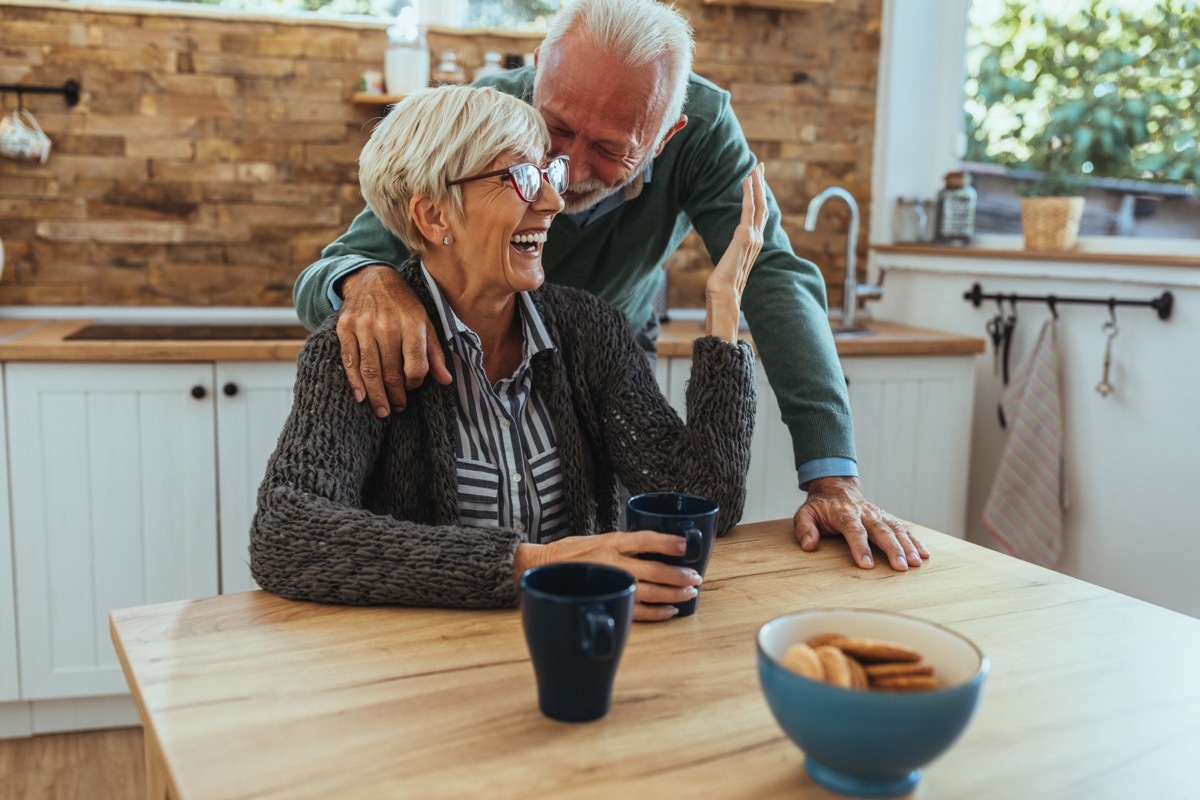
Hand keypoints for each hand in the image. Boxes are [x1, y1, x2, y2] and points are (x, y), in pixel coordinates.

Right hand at [336, 265, 451, 415]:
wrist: (372, 278)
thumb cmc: (403, 304)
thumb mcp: (425, 322)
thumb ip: (434, 352)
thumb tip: (446, 380)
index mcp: (411, 323)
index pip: (416, 364)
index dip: (415, 382)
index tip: (413, 387)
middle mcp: (387, 325)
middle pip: (391, 371)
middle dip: (396, 395)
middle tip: (398, 408)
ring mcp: (363, 326)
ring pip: (370, 370)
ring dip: (376, 395)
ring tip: (382, 410)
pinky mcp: (345, 327)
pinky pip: (350, 361)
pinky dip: (355, 382)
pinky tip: (361, 397)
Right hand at [513, 531, 702, 621]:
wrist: (536, 569)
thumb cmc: (567, 554)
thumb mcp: (594, 538)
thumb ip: (621, 544)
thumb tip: (653, 548)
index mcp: (610, 542)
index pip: (645, 539)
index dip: (668, 542)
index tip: (687, 545)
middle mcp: (612, 562)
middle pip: (654, 569)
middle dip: (679, 575)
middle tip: (696, 578)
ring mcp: (609, 583)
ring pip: (650, 592)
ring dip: (673, 594)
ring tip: (690, 594)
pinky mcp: (604, 601)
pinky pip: (636, 611)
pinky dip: (656, 612)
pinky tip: (671, 611)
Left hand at [705, 162, 766, 341]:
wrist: (723, 296)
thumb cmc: (723, 286)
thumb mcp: (728, 265)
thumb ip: (732, 255)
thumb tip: (728, 256)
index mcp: (753, 244)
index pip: (758, 215)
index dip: (758, 197)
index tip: (755, 181)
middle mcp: (757, 239)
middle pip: (762, 206)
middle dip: (761, 185)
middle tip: (758, 166)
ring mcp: (753, 238)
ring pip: (759, 204)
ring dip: (757, 185)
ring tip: (754, 168)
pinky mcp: (745, 237)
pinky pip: (749, 209)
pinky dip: (749, 193)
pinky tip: (746, 181)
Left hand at [793, 476, 929, 570]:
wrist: (836, 487)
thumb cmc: (820, 506)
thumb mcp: (805, 514)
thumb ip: (805, 528)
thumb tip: (809, 545)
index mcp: (844, 514)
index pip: (854, 530)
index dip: (860, 547)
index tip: (867, 565)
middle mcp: (865, 513)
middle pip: (881, 530)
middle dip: (893, 549)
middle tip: (902, 566)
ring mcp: (878, 515)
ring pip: (896, 529)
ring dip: (908, 546)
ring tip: (917, 563)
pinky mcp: (886, 518)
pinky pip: (903, 529)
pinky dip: (915, 541)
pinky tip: (925, 555)